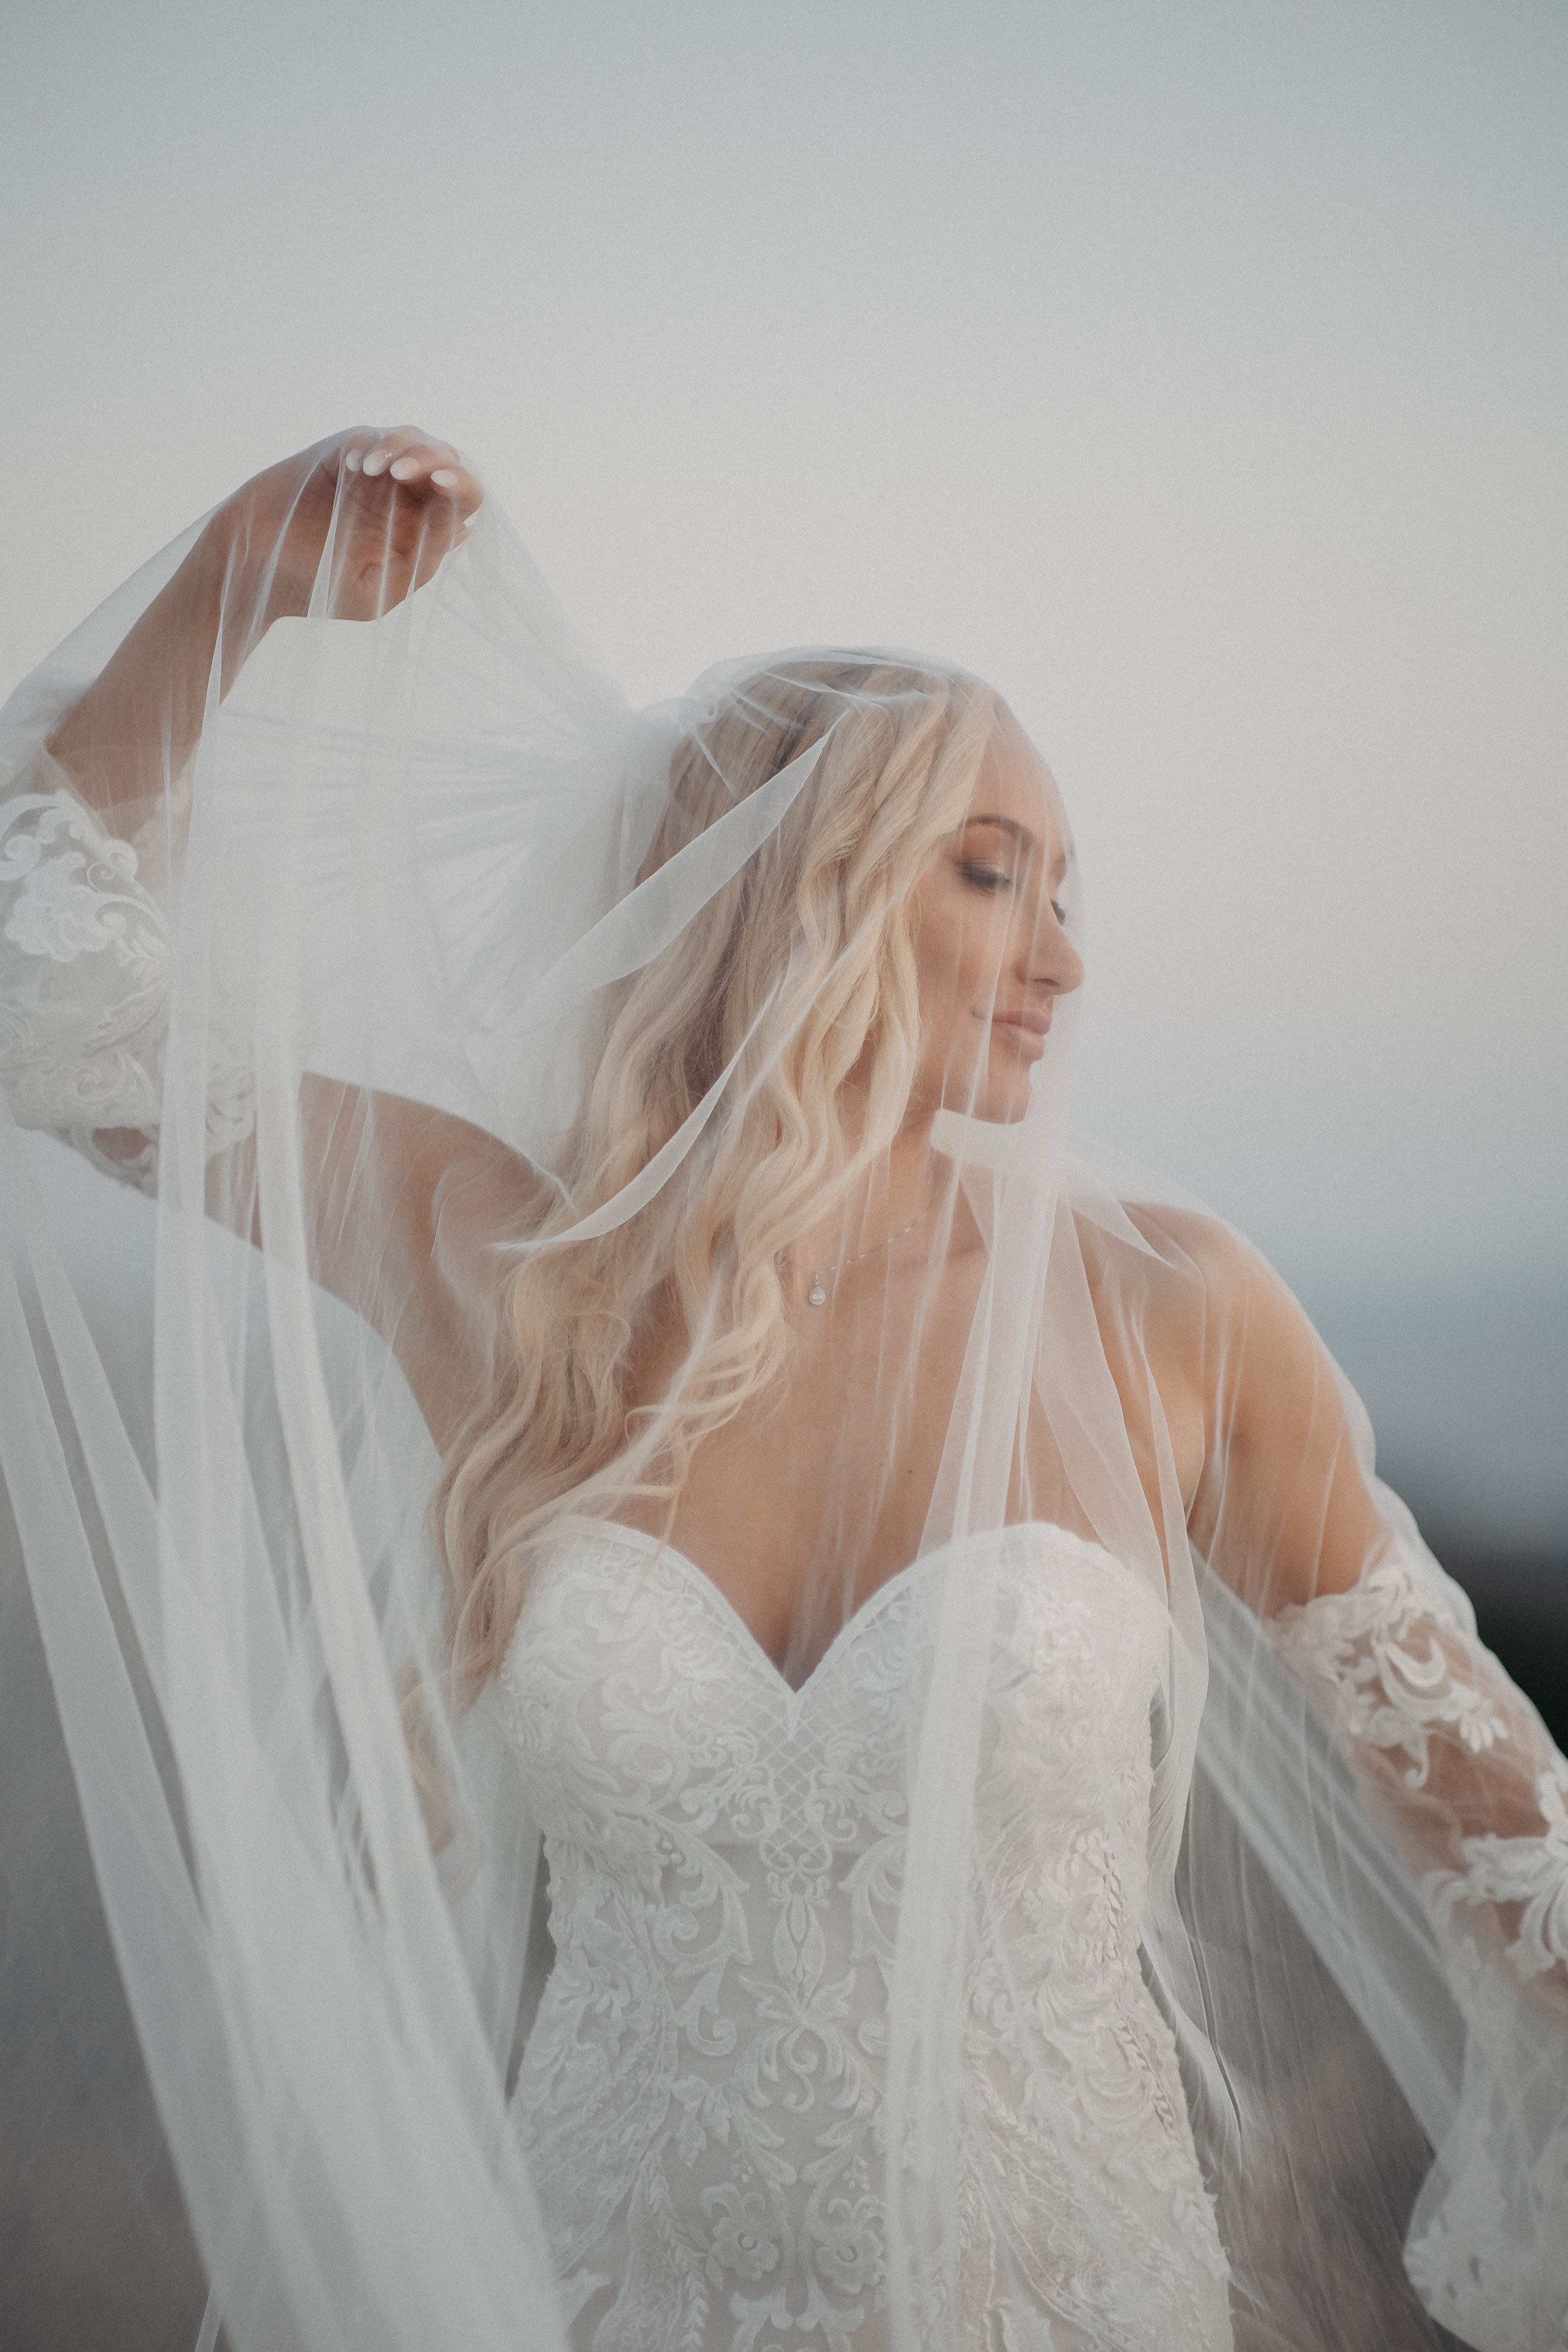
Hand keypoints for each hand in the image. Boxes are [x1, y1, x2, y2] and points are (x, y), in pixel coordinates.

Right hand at [220, 427, 484, 626]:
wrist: (259, 568)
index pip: (464, 498)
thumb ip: (421, 563)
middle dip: (432, 457)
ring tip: (378, 470)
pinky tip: (354, 467)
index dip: (462, 484)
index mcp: (422, 532)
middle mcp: (404, 499)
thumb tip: (463, 526)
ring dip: (401, 447)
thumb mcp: (377, 592)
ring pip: (411, 438)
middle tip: (403, 473)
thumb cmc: (320, 589)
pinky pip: (366, 437)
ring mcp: (374, 475)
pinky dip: (366, 445)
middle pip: (444, 458)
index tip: (442, 484)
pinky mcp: (341, 457)